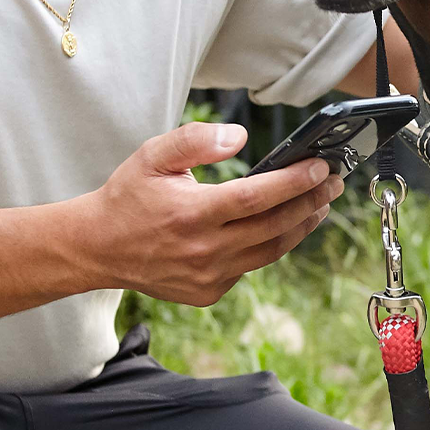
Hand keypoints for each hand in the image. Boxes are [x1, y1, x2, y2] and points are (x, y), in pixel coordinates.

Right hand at [77, 123, 342, 304]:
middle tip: (332, 182)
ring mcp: (209, 277)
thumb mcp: (152, 156)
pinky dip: (270, 245)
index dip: (294, 181)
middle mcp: (205, 250)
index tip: (320, 166)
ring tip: (319, 203)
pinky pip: (251, 267)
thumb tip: (239, 137)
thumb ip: (195, 141)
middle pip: (275, 226)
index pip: (257, 197)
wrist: (97, 249)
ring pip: (271, 251)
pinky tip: (281, 225)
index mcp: (192, 214)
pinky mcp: (209, 292)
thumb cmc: (128, 198)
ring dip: (301, 226)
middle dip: (310, 201)